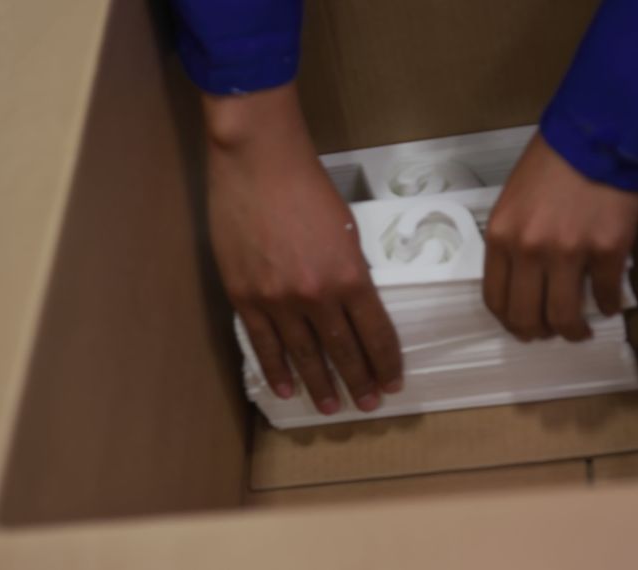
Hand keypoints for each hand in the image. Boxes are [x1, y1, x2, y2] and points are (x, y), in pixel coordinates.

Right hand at [204, 84, 402, 414]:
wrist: (258, 162)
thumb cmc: (308, 187)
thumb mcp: (347, 230)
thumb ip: (351, 272)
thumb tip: (352, 307)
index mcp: (350, 276)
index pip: (374, 333)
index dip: (385, 362)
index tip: (393, 384)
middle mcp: (316, 296)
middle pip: (343, 351)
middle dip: (359, 382)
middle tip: (368, 405)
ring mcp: (277, 300)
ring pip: (304, 355)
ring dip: (320, 384)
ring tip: (332, 408)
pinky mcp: (245, 296)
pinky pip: (264, 344)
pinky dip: (277, 369)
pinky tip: (287, 389)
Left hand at [484, 133, 637, 340]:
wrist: (599, 134)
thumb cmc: (554, 161)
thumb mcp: (515, 198)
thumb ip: (514, 238)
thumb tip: (524, 277)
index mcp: (501, 236)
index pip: (495, 299)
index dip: (509, 321)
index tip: (521, 326)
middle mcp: (529, 250)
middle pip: (526, 316)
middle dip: (537, 333)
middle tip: (550, 333)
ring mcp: (569, 253)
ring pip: (564, 317)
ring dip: (573, 331)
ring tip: (581, 331)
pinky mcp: (607, 251)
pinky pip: (604, 295)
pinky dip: (607, 306)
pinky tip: (609, 305)